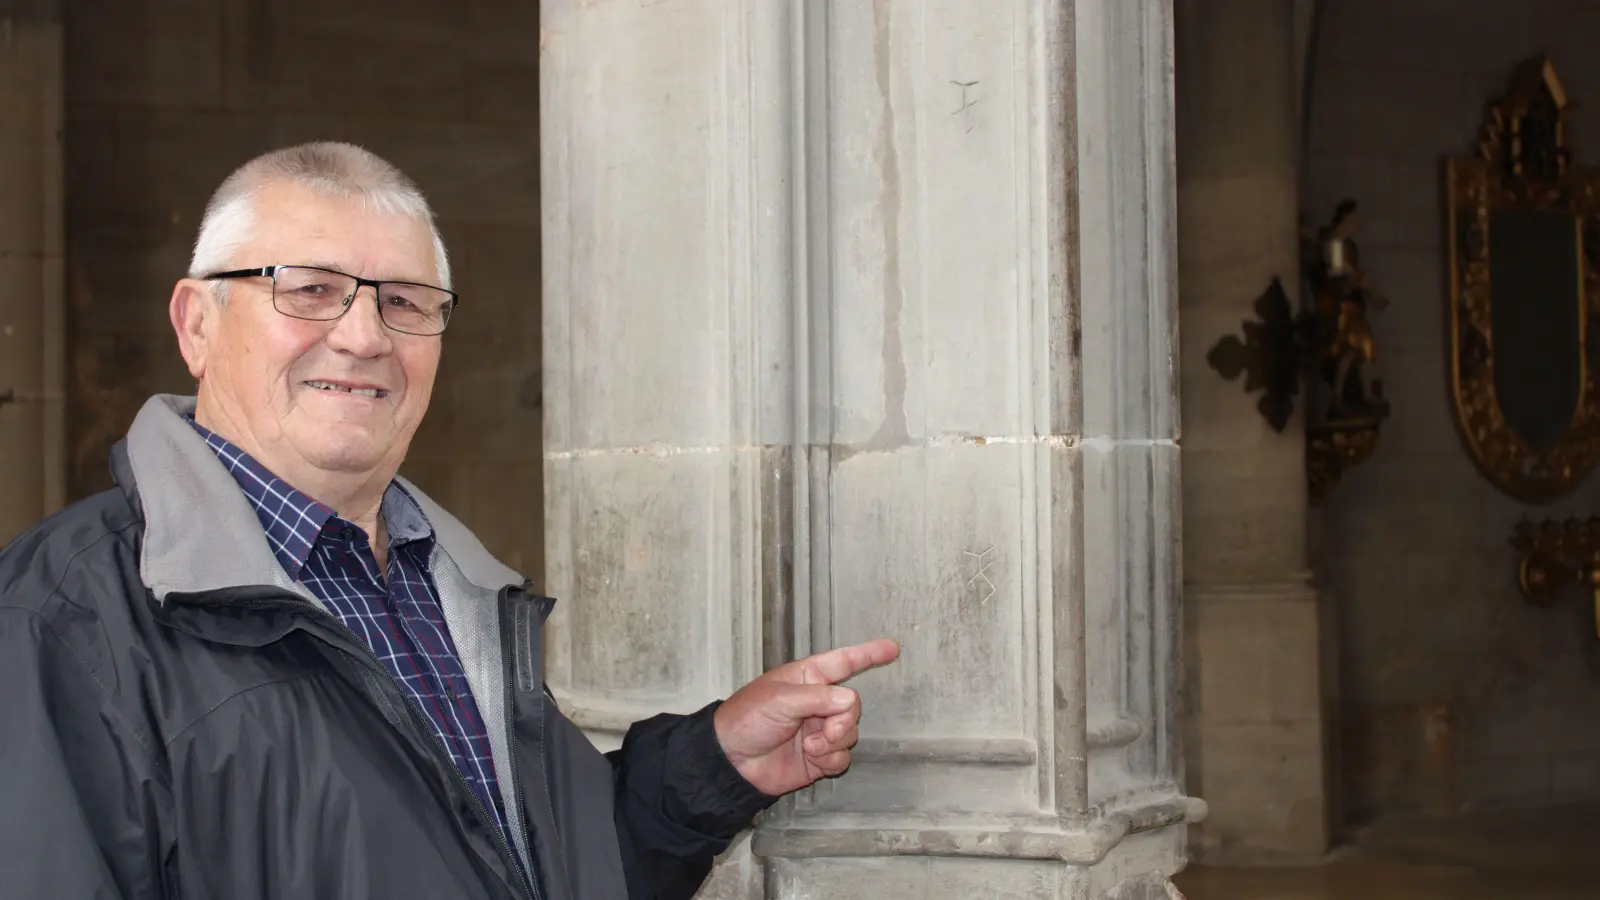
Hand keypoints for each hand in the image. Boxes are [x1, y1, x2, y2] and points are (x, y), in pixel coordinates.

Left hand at [712, 639, 899, 796]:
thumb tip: (848, 701)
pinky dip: (831, 760)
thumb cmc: (747, 719)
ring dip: (833, 743)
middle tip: (823, 732)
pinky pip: (843, 757)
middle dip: (843, 721)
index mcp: (807, 679)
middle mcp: (817, 703)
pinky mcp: (819, 757)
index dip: (868, 654)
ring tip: (808, 747)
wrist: (732, 762)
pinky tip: (812, 760)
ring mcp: (819, 731)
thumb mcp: (780, 700)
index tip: (893, 648)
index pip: (843, 662)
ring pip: (850, 734)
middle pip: (852, 706)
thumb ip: (818, 698)